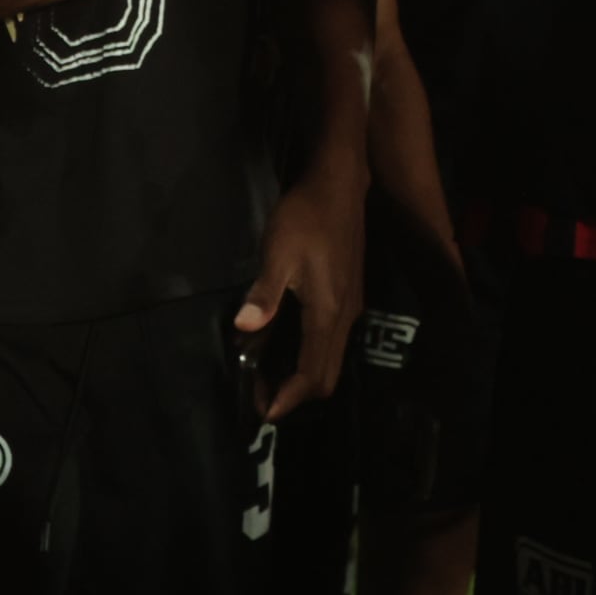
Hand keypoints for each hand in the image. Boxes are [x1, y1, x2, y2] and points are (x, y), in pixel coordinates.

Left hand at [237, 167, 361, 416]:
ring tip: (268, 372)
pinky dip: (311, 356)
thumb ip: (264, 293)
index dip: (288, 398)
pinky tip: (286, 342)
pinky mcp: (350, 295)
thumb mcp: (278, 252)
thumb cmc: (306, 217)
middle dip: (295, 394)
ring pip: (332, 359)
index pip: (312, 374)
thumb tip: (245, 330)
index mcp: (327, 312)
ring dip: (304, 375)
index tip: (262, 411)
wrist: (340, 183)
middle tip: (260, 392)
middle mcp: (345, 317)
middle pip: (327, 376)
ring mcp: (351, 306)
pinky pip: (333, 342)